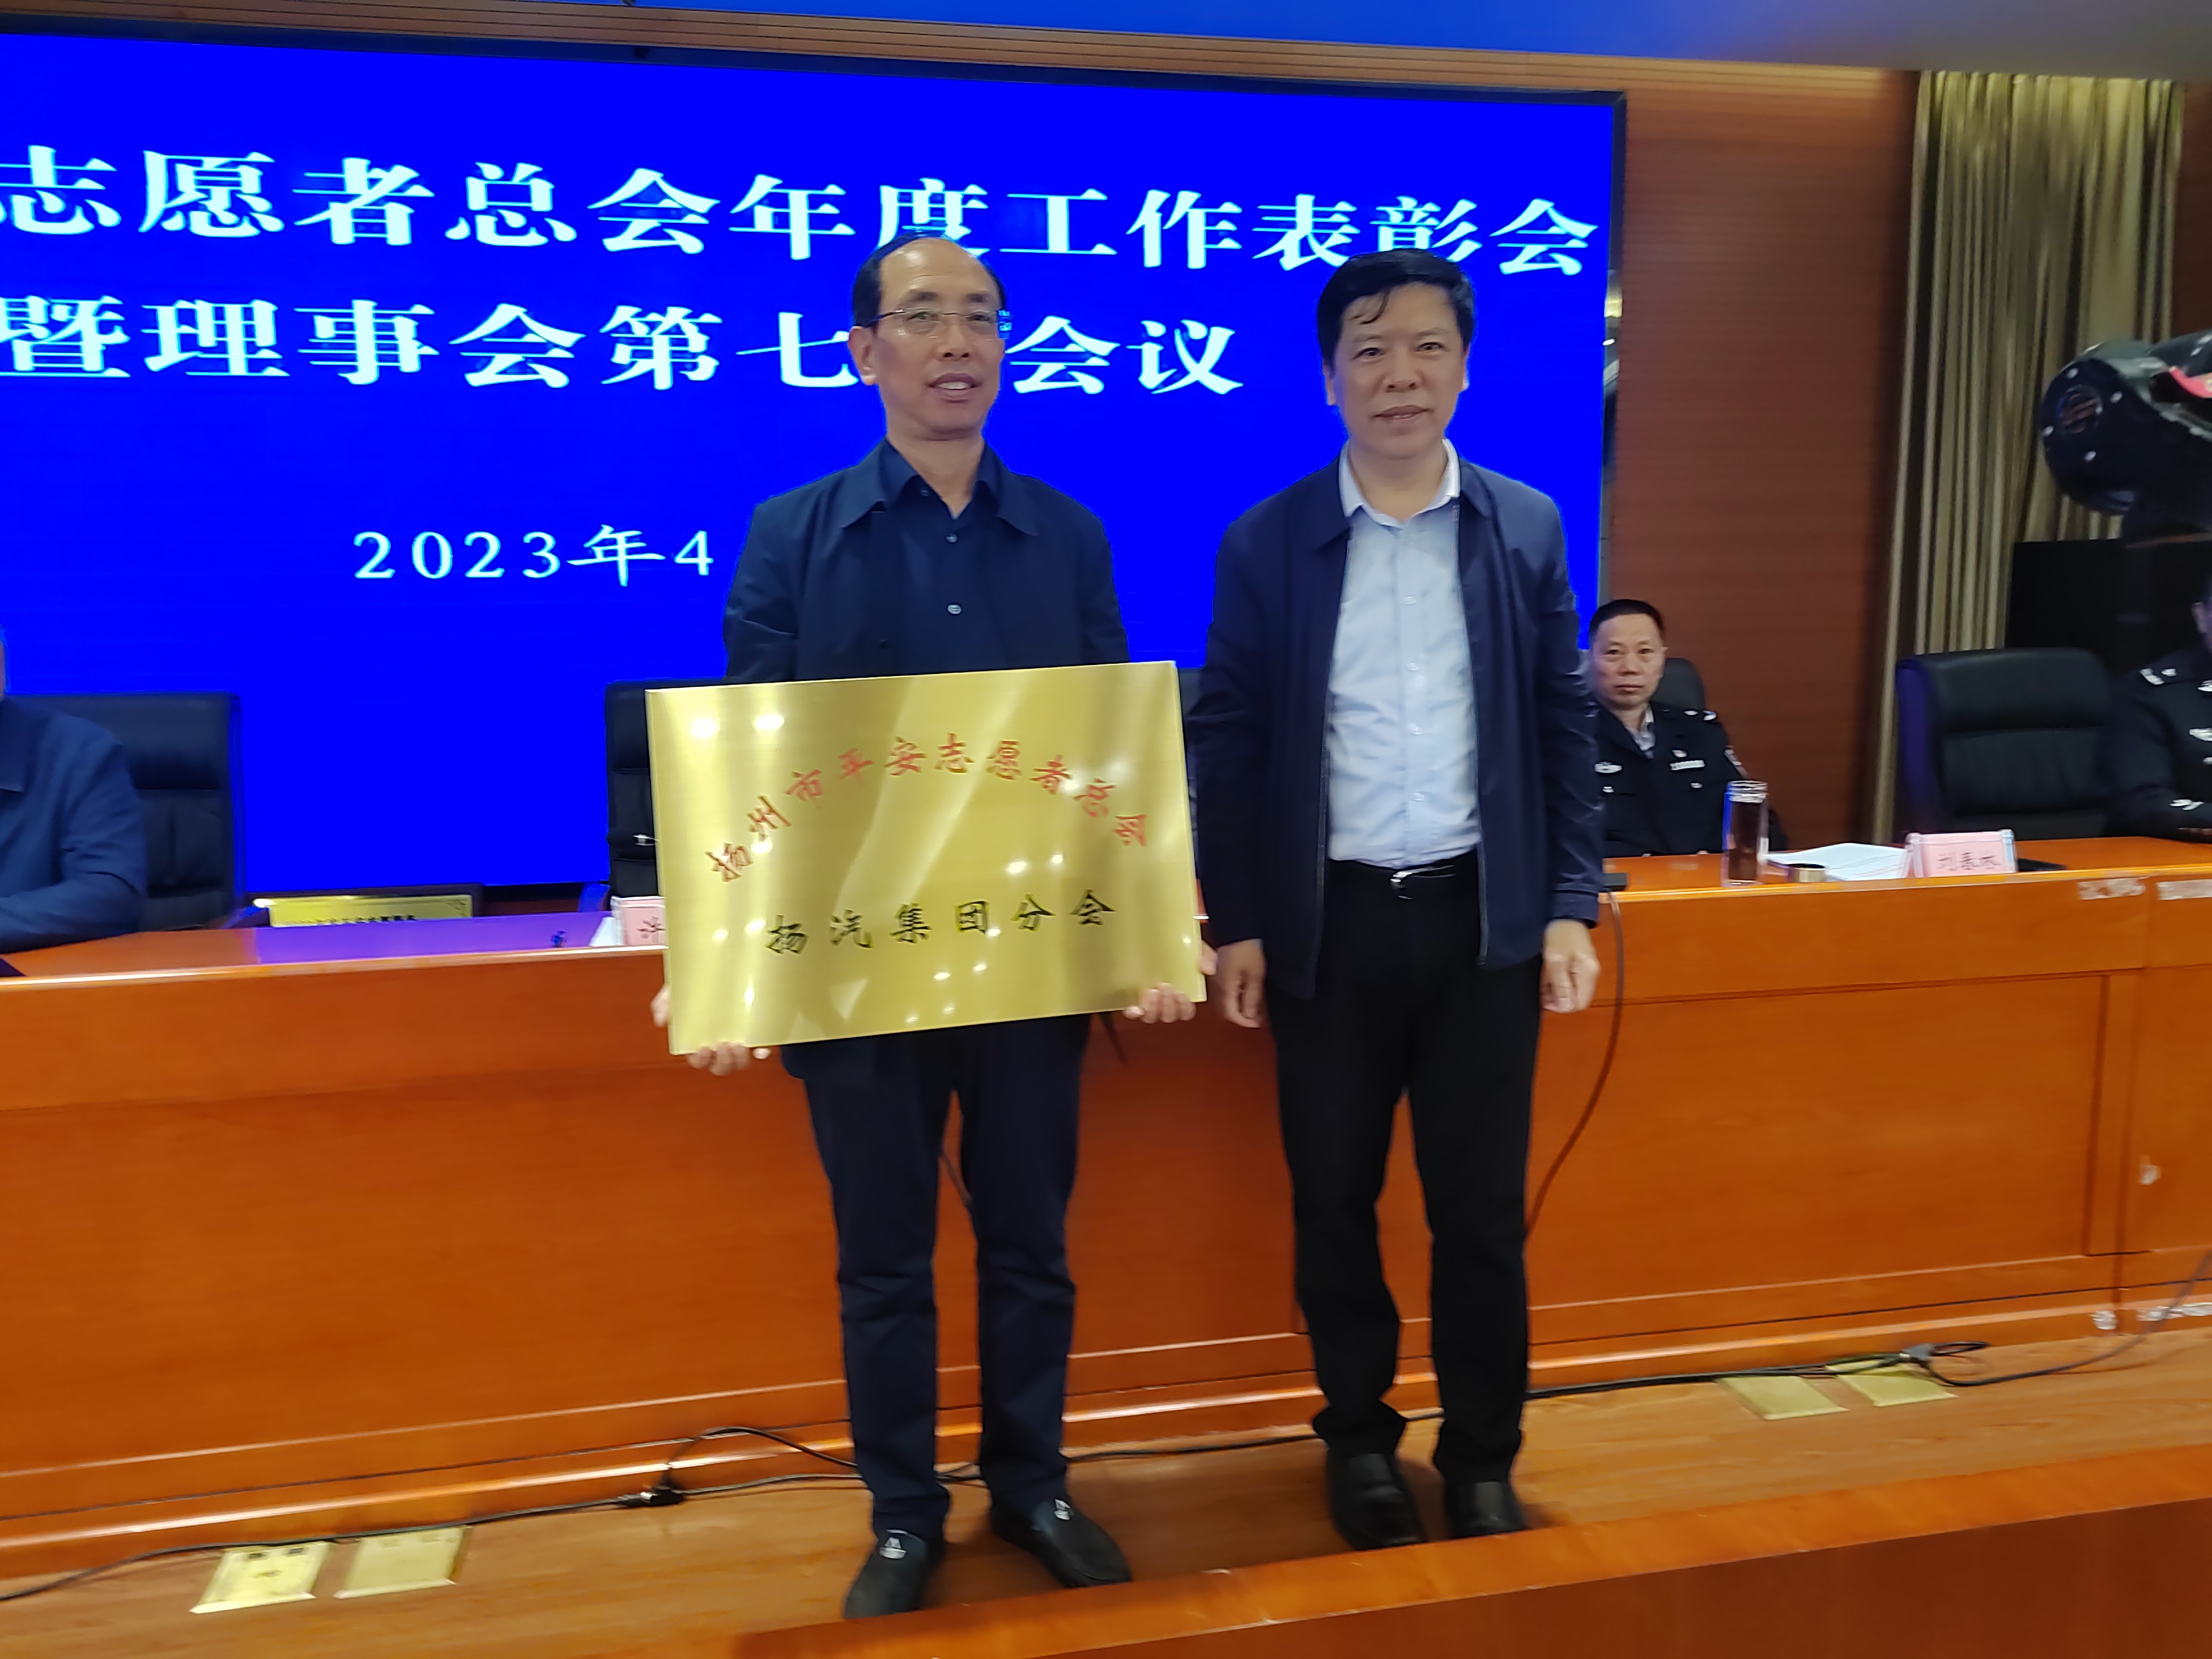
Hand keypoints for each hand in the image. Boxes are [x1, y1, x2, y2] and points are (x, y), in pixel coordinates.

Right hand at [651, 984, 771, 1076]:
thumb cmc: (698, 983)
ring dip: (739, 1059)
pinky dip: (762, 1052)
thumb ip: (664, 1002)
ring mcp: (738, 1038)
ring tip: (738, 1044)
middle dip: (723, 1062)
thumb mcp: (677, 989)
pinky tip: (760, 1048)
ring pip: (740, 1062)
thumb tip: (661, 1020)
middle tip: (724, 1045)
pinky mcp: (756, 1032)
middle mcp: (719, 1042)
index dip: (701, 1060)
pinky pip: (762, 1049)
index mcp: (699, 1038)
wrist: (725, 963)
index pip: (699, 1060)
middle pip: (720, 1067)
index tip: (704, 1047)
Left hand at [1122, 943, 1215, 1022]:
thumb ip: (1206, 957)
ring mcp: (1149, 1001)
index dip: (1184, 1007)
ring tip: (1152, 990)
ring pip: (1151, 1016)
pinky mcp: (1134, 996)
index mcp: (1183, 995)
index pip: (1186, 1012)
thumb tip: (1206, 968)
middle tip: (1165, 986)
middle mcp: (1166, 1002)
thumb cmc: (1183, 950)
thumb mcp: (1198, 949)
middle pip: (1168, 1016)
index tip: (1182, 993)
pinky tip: (1134, 1008)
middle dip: (1168, 1005)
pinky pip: (1133, 1012)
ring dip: (1152, 1008)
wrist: (1163, 938)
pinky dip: (1133, 1013)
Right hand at [1211, 938, 1265, 1028]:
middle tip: (1257, 1018)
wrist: (1236, 928)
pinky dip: (1235, 998)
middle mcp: (1216, 987)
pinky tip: (1246, 994)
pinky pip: (1225, 993)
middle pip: (1226, 1011)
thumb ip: (1252, 997)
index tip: (1258, 1023)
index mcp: (1225, 989)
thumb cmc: (1246, 949)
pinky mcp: (1217, 974)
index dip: (1245, 1022)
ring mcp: (1215, 980)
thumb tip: (1250, 1016)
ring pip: (1225, 1003)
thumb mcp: (1255, 974)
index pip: (1231, 1015)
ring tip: (1254, 1008)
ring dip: (1239, 1008)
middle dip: (1242, 1017)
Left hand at [1541, 919, 1600, 1013]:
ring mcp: (1586, 969)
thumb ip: (1560, 984)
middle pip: (1576, 999)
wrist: (1565, 913)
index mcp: (1588, 973)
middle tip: (1543, 991)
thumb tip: (1564, 1006)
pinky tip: (1549, 975)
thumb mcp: (1555, 960)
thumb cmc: (1561, 931)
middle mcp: (1591, 973)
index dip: (1561, 1006)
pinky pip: (1570, 981)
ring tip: (1544, 982)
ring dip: (1557, 990)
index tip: (1546, 1001)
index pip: (1579, 1004)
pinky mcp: (1580, 965)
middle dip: (1558, 999)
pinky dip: (1559, 982)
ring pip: (1572, 991)